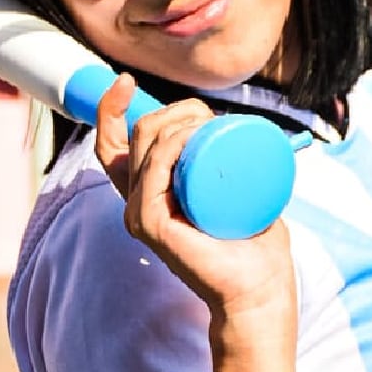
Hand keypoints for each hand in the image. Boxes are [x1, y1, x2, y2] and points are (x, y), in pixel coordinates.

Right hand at [93, 77, 291, 323]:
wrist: (261, 289)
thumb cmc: (255, 244)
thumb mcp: (239, 191)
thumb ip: (232, 170)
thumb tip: (241, 135)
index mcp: (148, 192)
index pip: (112, 143)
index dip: (111, 108)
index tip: (128, 82)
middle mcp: (137, 201)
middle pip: (134, 136)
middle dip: (170, 110)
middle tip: (207, 113)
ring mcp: (140, 214)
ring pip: (144, 148)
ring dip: (176, 121)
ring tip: (209, 121)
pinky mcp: (150, 225)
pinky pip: (151, 173)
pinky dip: (169, 147)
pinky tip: (190, 135)